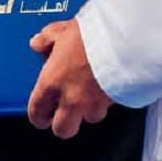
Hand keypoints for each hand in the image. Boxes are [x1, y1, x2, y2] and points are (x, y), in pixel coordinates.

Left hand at [27, 19, 112, 138]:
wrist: (124, 37)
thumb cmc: (92, 33)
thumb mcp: (62, 30)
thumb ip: (47, 39)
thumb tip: (38, 43)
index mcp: (51, 82)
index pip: (37, 113)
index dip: (38, 116)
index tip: (40, 113)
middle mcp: (71, 99)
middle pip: (63, 130)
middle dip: (63, 124)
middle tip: (63, 111)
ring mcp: (95, 103)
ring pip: (89, 119)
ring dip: (88, 110)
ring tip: (89, 93)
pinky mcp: (115, 102)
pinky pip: (107, 108)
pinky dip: (105, 100)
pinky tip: (106, 85)